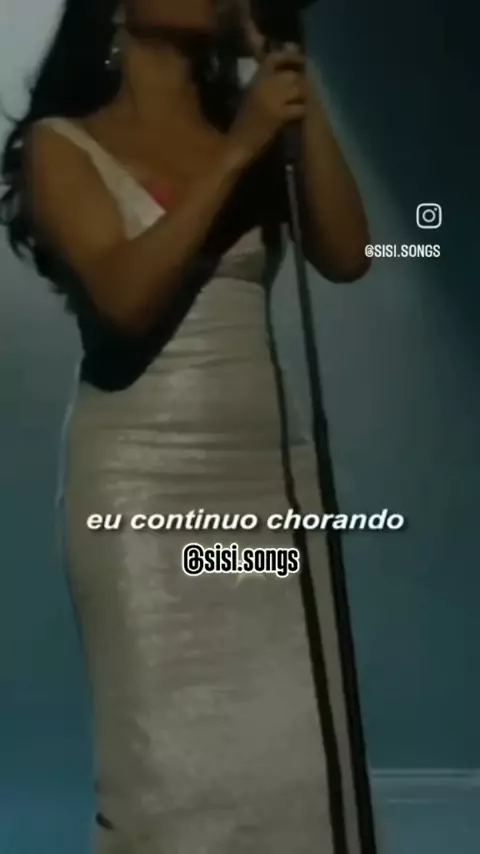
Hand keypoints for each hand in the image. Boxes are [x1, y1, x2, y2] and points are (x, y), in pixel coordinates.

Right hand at [226, 46, 306, 166]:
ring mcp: (271, 99)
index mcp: (255, 80)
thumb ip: (263, 84)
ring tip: (301, 104)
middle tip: (301, 92)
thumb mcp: (250, 96)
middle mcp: (264, 85)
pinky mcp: (278, 115)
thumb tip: (280, 77)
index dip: (289, 56)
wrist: (237, 143)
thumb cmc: (242, 123)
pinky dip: (301, 111)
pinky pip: (299, 107)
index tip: (300, 59)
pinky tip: (299, 116)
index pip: (273, 58)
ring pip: (297, 89)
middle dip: (299, 83)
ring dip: (302, 97)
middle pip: (290, 75)